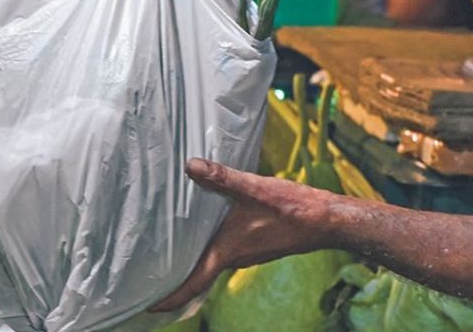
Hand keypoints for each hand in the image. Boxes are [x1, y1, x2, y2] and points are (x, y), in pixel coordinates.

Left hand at [151, 158, 335, 311]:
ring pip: (210, 261)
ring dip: (190, 260)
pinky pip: (223, 250)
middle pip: (197, 274)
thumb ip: (221, 177)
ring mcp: (245, 253)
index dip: (170, 298)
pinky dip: (207, 247)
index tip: (148, 307)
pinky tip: (199, 229)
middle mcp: (234, 257)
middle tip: (145, 276)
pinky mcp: (254, 244)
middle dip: (173, 278)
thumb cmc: (293, 209)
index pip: (193, 283)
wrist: (327, 221)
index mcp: (227, 251)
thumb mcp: (254, 189)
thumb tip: (189, 165)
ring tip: (164, 251)